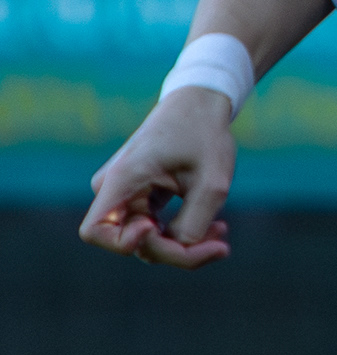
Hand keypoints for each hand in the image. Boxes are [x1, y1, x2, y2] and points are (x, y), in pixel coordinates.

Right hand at [79, 89, 234, 268]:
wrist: (201, 103)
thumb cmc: (205, 134)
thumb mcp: (213, 183)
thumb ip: (193, 224)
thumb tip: (178, 249)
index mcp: (122, 178)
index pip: (94, 231)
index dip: (124, 243)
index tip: (157, 227)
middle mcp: (115, 189)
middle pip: (132, 244)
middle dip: (176, 251)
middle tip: (221, 245)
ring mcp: (125, 195)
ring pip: (148, 242)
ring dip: (184, 245)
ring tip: (222, 232)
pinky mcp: (139, 199)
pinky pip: (155, 231)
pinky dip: (183, 234)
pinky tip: (217, 228)